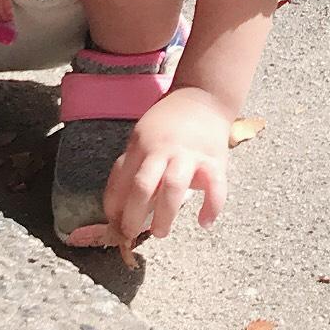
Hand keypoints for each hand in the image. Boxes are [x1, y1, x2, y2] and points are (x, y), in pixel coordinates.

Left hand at [102, 86, 233, 248]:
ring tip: (159, 232)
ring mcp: (190, 154)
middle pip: (143, 186)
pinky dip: (211, 207)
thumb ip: (132, 165)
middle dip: (133, 215)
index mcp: (141, 144)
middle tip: (131, 233)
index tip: (114, 225)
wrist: (203, 95)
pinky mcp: (215, 159)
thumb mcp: (142, 135)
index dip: (114, 207)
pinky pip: (216, 187)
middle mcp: (163, 149)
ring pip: (174, 188)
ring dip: (165, 215)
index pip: (121, 180)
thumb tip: (116, 206)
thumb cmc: (167, 123)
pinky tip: (204, 222)